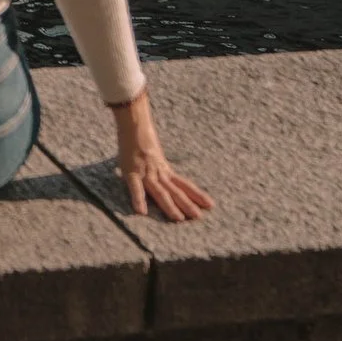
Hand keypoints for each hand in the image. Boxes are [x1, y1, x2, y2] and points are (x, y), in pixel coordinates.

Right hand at [111, 88, 212, 221]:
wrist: (134, 122)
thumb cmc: (141, 136)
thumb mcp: (154, 153)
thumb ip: (158, 164)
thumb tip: (164, 172)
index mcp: (164, 168)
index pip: (184, 183)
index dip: (197, 194)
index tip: (210, 204)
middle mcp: (159, 171)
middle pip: (175, 190)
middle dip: (187, 204)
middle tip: (199, 217)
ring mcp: (146, 172)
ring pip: (160, 192)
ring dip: (169, 206)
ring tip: (179, 219)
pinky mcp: (131, 171)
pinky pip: (135, 188)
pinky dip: (138, 199)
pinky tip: (141, 212)